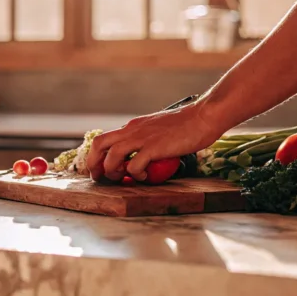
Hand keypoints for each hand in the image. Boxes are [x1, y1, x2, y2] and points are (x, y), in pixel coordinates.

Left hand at [87, 102, 224, 182]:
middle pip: (98, 144)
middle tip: (99, 178)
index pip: (103, 139)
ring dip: (112, 170)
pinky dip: (136, 174)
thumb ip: (144, 140)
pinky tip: (145, 176)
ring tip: (123, 178)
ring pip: (112, 155)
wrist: (202, 117)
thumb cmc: (185, 126)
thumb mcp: (156, 130)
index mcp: (131, 126)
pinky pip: (135, 165)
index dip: (95, 156)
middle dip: (94, 164)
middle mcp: (132, 130)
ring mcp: (142, 138)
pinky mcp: (155, 147)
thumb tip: (137, 157)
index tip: (97, 170)